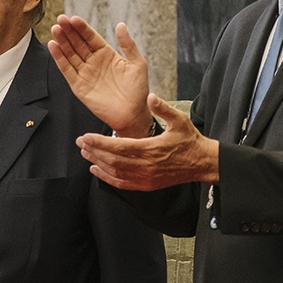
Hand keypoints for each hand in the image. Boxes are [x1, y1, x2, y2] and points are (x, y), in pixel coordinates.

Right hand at [49, 16, 153, 137]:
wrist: (133, 114)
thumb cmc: (138, 90)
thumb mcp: (137, 63)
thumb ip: (128, 44)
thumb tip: (120, 25)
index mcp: (107, 54)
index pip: (90, 37)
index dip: (82, 28)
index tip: (73, 18)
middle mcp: (93, 62)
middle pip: (77, 43)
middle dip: (68, 31)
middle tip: (60, 19)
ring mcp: (85, 73)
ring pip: (70, 54)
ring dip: (62, 42)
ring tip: (55, 29)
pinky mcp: (78, 86)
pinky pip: (67, 70)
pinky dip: (59, 59)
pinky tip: (53, 46)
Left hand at [76, 95, 219, 189]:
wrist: (202, 163)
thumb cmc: (190, 140)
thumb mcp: (179, 120)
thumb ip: (163, 108)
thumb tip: (150, 97)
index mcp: (151, 149)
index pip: (118, 146)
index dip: (99, 143)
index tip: (85, 137)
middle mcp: (146, 166)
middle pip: (112, 160)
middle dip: (93, 151)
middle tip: (80, 143)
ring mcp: (145, 178)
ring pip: (115, 172)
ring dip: (97, 163)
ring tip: (85, 153)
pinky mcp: (146, 185)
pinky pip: (122, 184)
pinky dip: (107, 178)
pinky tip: (96, 170)